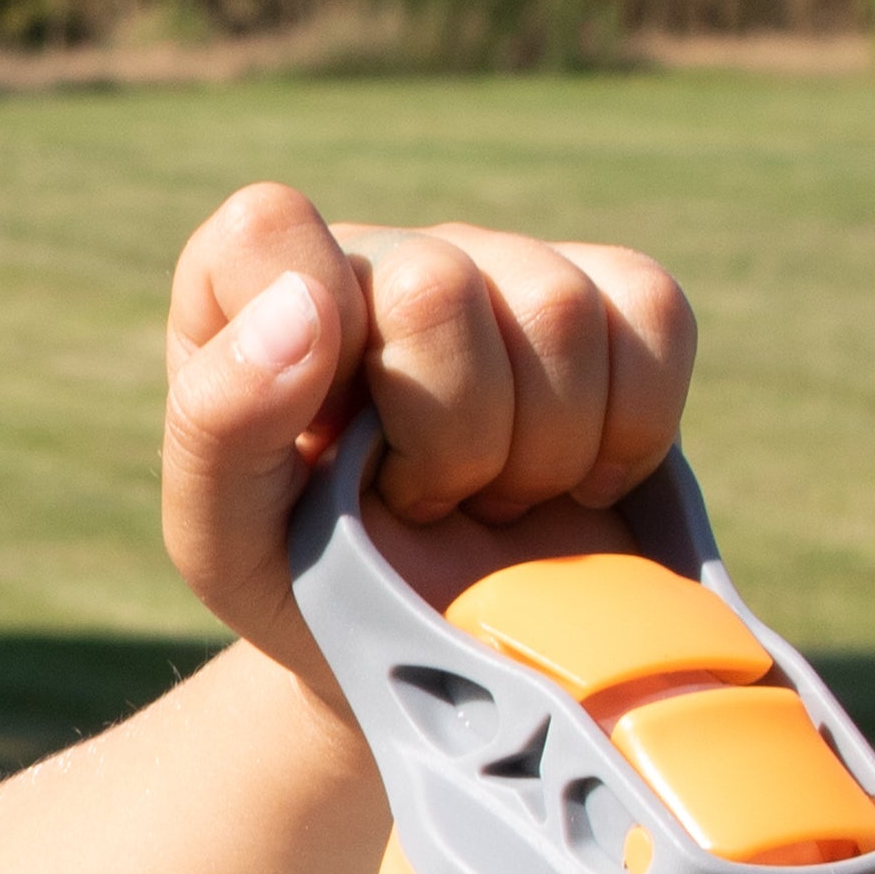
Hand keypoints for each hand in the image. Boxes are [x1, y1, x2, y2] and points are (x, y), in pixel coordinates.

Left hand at [160, 181, 696, 699]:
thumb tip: (303, 308)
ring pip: (560, 309)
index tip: (330, 438)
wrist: (431, 643)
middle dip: (447, 440)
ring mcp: (500, 261)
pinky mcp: (607, 292)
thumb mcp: (222, 538)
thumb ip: (219, 422)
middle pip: (440, 287)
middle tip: (423, 503)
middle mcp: (379, 256)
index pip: (269, 230)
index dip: (312, 335)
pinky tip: (577, 477)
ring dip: (539, 451)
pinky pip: (654, 314)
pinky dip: (631, 427)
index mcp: (250, 295)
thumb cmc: (306, 581)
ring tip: (492, 498)